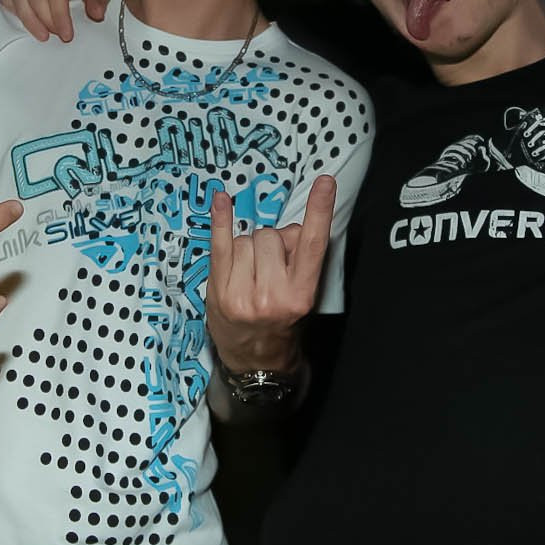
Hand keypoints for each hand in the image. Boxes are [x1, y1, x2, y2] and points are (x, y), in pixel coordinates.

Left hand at [206, 175, 335, 372]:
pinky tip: (220, 200)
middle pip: (270, 237)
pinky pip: (219, 245)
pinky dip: (220, 220)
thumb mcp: (303, 294)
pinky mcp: (219, 292)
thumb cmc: (281, 321)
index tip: (325, 183)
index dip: (320, 211)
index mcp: (302, 294)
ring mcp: (243, 295)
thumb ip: (300, 258)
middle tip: (270, 267)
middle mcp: (273, 296)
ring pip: (246, 240)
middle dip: (271, 243)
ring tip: (250, 274)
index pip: (313, 245)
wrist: (255, 361)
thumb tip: (289, 228)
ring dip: (248, 249)